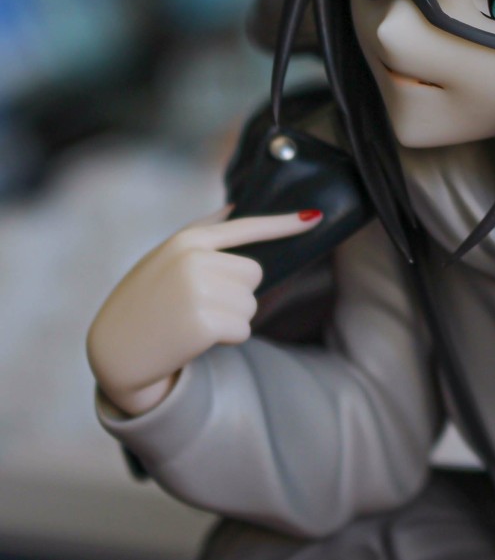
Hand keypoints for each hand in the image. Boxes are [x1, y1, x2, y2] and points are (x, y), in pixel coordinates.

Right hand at [86, 206, 322, 416]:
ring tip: (193, 320)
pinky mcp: (205, 322)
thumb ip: (201, 232)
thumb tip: (235, 207)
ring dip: (232, 317)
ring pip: (251, 303)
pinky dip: (227, 338)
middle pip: (255, 273)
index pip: (244, 227)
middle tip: (199, 303)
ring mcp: (198, 290)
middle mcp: (194, 260)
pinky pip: (243, 329)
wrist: (114, 352)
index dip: (283, 223)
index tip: (314, 216)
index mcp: (186, 241)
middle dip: (236, 292)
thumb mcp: (162, 258)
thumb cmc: (143, 302)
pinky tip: (196, 338)